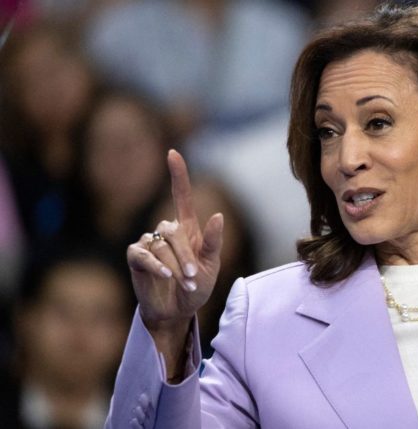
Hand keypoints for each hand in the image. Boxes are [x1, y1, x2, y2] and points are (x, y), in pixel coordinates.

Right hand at [127, 150, 223, 334]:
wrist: (177, 310)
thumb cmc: (196, 286)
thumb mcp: (211, 266)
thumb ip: (214, 242)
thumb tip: (218, 215)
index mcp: (188, 229)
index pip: (180, 195)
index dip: (177, 174)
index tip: (173, 153)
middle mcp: (166, 232)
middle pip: (173, 230)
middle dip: (184, 254)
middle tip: (192, 276)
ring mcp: (149, 243)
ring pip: (159, 245)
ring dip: (173, 265)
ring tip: (183, 283)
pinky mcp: (136, 257)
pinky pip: (143, 255)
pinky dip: (156, 266)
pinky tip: (166, 277)